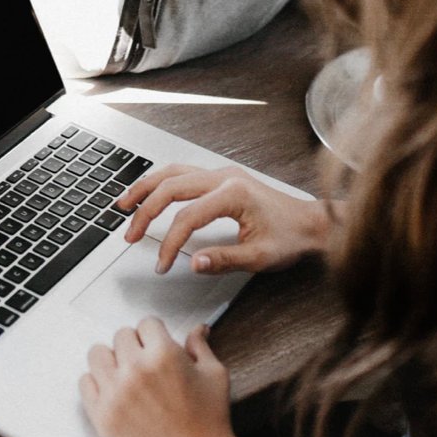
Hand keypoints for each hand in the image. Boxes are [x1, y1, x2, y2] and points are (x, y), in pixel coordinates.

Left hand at [79, 319, 248, 436]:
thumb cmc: (210, 423)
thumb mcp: (214, 376)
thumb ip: (200, 347)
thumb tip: (198, 329)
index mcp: (164, 355)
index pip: (146, 323)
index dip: (155, 334)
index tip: (157, 345)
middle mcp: (135, 370)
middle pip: (121, 336)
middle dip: (135, 346)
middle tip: (145, 363)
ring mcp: (115, 393)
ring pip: (97, 354)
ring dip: (112, 360)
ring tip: (125, 374)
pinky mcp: (102, 415)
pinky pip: (85, 383)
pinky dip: (97, 383)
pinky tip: (113, 391)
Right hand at [119, 162, 329, 275]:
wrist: (312, 223)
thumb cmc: (291, 238)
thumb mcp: (260, 257)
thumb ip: (224, 260)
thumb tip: (193, 263)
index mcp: (233, 194)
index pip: (187, 217)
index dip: (169, 243)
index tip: (162, 264)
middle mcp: (225, 177)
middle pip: (171, 187)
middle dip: (145, 212)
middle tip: (130, 235)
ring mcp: (222, 173)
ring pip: (173, 172)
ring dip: (146, 188)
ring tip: (124, 205)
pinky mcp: (222, 177)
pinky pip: (183, 173)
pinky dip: (161, 182)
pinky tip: (150, 193)